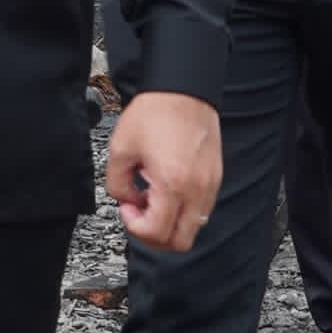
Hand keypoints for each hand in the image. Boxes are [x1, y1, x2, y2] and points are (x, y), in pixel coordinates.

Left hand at [104, 91, 220, 254]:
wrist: (183, 90)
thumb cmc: (156, 112)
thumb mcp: (121, 148)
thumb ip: (116, 183)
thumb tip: (127, 199)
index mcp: (172, 184)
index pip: (157, 233)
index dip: (135, 227)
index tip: (127, 208)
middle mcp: (196, 189)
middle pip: (180, 242)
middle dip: (154, 235)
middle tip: (139, 213)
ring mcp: (209, 185)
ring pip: (193, 228)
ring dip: (170, 222)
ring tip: (153, 197)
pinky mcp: (215, 178)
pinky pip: (200, 210)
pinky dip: (182, 209)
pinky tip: (166, 188)